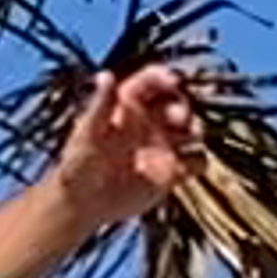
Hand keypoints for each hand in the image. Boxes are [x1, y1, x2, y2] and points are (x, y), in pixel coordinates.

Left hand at [49, 61, 202, 235]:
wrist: (83, 202)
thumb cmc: (79, 164)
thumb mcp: (88, 132)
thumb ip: (101, 104)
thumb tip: (106, 75)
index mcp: (129, 105)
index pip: (153, 81)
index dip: (165, 77)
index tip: (175, 82)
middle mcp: (149, 121)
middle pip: (177, 103)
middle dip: (183, 107)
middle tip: (181, 118)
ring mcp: (162, 146)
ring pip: (191, 129)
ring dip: (196, 129)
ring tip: (193, 134)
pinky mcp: (171, 172)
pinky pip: (196, 161)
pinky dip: (197, 161)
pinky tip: (186, 166)